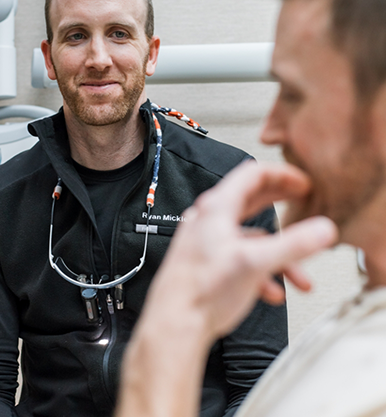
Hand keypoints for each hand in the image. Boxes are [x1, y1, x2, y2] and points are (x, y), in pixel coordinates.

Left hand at [143, 160, 337, 340]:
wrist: (176, 323)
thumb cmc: (202, 291)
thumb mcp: (256, 263)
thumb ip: (293, 245)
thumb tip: (321, 230)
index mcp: (217, 208)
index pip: (253, 174)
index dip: (282, 174)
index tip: (302, 183)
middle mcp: (208, 220)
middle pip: (251, 199)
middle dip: (280, 201)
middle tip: (300, 201)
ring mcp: (206, 241)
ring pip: (250, 237)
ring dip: (277, 253)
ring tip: (298, 275)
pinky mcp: (206, 262)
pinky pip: (240, 258)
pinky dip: (260, 270)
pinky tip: (272, 291)